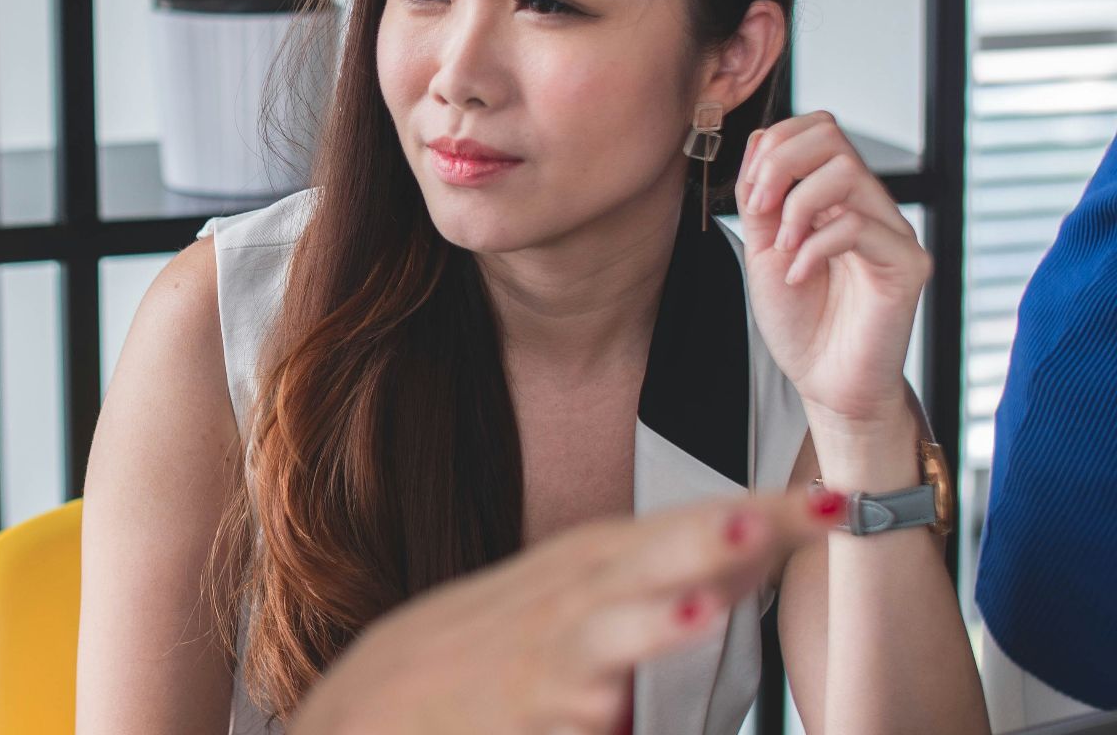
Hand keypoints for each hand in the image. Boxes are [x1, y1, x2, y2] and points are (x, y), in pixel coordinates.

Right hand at [288, 491, 842, 734]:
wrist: (376, 702)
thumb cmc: (483, 648)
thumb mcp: (565, 592)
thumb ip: (649, 576)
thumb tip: (750, 553)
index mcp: (591, 560)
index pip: (690, 527)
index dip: (766, 518)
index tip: (843, 505)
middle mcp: (568, 599)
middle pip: (651, 563)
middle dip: (715, 541)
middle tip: (781, 520)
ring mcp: (542, 661)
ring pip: (604, 636)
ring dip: (651, 622)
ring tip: (699, 609)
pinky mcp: (521, 716)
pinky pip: (567, 715)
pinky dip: (585, 711)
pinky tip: (605, 709)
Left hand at [733, 112, 929, 430]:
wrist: (825, 381)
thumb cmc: (800, 320)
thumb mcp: (763, 249)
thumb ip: (762, 198)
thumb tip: (762, 141)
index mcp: (835, 197)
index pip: (816, 129)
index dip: (775, 146)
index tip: (751, 195)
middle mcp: (869, 205)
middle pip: (832, 134)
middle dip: (780, 164)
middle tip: (761, 212)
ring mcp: (892, 231)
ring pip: (847, 172)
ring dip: (797, 206)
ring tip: (782, 249)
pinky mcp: (907, 264)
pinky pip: (859, 226)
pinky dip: (814, 247)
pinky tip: (798, 276)